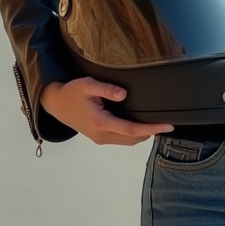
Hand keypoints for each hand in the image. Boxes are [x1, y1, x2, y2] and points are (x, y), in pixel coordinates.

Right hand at [40, 78, 172, 145]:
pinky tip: (140, 126)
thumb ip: (106, 88)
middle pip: (133, 138)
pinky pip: (121, 140)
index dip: (152, 128)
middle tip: (167, 123)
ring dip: (143, 135)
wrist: (56, 104)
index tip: (168, 125)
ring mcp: (99, 138)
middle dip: (151, 132)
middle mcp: (101, 134)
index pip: (132, 129)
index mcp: (101, 122)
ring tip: (157, 125)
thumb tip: (124, 94)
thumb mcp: (87, 84)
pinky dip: (134, 135)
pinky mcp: (98, 137)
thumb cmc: (72, 92)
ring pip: (128, 141)